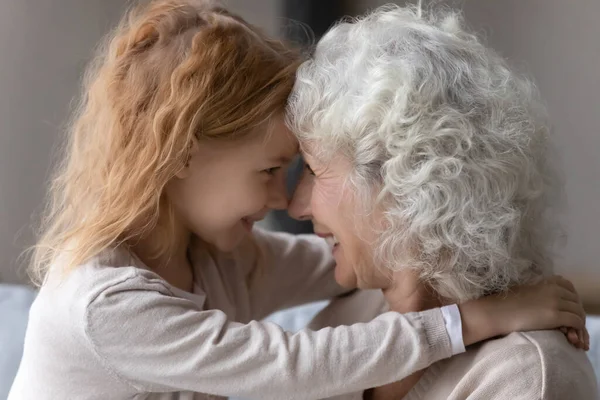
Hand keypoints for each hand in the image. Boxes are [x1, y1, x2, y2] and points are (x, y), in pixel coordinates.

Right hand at [459, 275, 587, 348]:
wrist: (496, 312)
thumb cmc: (507, 303)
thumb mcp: (527, 290)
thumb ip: (541, 291)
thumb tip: (552, 302)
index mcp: (547, 281)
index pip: (570, 288)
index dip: (572, 300)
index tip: (567, 311)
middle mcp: (554, 289)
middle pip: (576, 302)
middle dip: (576, 314)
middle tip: (571, 328)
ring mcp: (555, 302)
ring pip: (579, 313)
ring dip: (578, 325)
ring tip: (572, 336)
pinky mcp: (555, 316)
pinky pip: (576, 322)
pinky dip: (577, 331)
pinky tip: (570, 337)